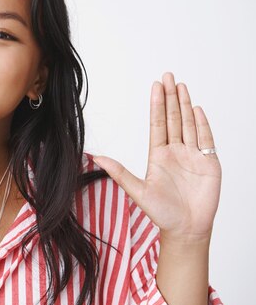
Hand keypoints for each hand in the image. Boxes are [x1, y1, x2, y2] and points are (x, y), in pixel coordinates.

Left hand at [93, 72, 221, 242]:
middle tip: (168, 76)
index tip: (155, 86)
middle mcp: (175, 151)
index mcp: (158, 155)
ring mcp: (192, 155)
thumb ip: (119, 172)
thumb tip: (96, 157)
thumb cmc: (162, 213)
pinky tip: (197, 109)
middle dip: (171, 97)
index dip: (157, 105)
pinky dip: (202, 123)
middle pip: (173, 118)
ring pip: (189, 124)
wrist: (186, 228)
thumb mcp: (137, 191)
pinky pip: (206, 138)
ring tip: (182, 86)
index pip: (158, 123)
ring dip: (185, 105)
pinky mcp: (209, 162)